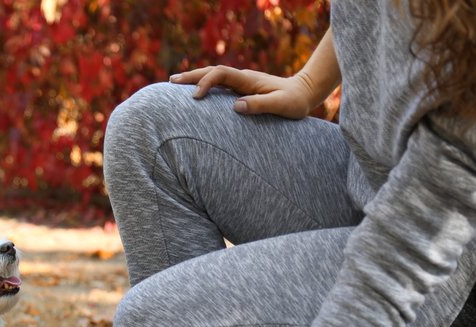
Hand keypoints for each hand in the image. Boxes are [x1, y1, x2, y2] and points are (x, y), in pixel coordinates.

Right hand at [170, 66, 319, 119]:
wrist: (304, 93)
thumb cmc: (294, 102)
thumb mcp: (282, 105)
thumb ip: (260, 105)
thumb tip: (235, 106)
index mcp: (248, 79)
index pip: (221, 74)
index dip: (206, 82)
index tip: (195, 97)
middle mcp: (242, 78)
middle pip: (212, 71)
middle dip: (191, 76)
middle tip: (171, 82)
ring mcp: (240, 82)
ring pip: (213, 76)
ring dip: (194, 78)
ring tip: (174, 83)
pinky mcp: (240, 89)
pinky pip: (217, 84)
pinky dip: (203, 85)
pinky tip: (193, 92)